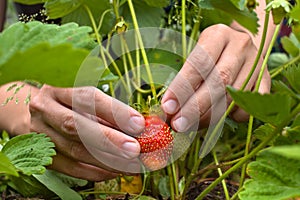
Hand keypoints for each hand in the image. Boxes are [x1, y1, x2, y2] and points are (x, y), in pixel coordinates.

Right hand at [0, 83, 144, 180]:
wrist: (31, 119)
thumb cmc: (66, 108)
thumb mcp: (82, 103)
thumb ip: (107, 113)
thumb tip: (138, 128)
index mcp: (57, 93)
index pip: (87, 98)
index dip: (114, 111)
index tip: (138, 123)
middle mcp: (44, 112)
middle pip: (75, 126)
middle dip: (109, 139)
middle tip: (135, 149)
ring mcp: (39, 136)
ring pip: (75, 151)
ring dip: (108, 160)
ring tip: (133, 165)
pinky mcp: (42, 157)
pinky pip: (71, 169)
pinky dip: (96, 172)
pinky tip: (115, 171)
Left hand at [161, 24, 270, 131]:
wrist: (242, 46)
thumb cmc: (210, 54)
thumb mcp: (196, 56)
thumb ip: (185, 79)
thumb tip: (170, 109)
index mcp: (217, 35)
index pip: (199, 63)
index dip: (182, 88)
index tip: (168, 107)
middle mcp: (240, 46)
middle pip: (218, 82)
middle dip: (195, 108)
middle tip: (178, 124)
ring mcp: (257, 64)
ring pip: (232, 97)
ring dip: (208, 117)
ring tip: (190, 125)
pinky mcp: (267, 81)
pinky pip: (248, 107)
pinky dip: (231, 117)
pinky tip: (217, 117)